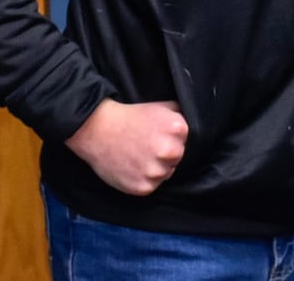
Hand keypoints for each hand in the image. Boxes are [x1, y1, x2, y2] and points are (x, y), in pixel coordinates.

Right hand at [65, 98, 188, 195]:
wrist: (98, 130)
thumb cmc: (131, 117)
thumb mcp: (162, 107)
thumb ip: (181, 116)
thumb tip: (195, 123)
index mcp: (178, 129)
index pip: (186, 140)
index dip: (173, 138)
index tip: (158, 135)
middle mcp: (169, 151)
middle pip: (177, 158)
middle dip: (166, 154)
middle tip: (148, 146)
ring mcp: (155, 171)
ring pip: (166, 173)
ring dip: (156, 168)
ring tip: (139, 156)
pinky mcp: (142, 187)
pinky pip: (152, 186)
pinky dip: (144, 179)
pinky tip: (133, 166)